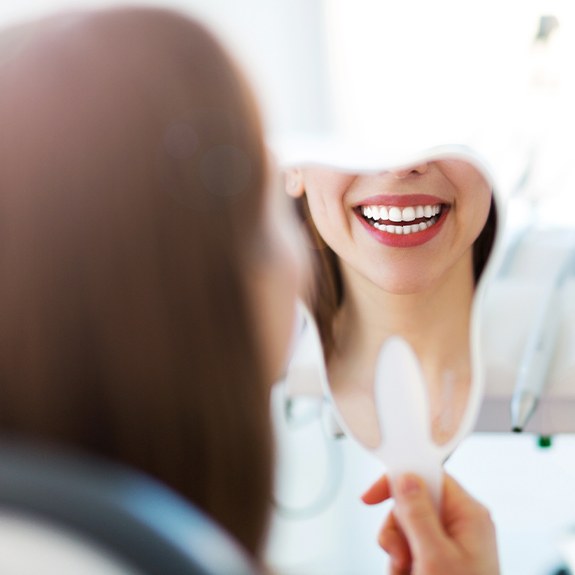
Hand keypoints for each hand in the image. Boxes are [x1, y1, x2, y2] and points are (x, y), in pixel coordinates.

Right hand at [362, 472, 499, 574]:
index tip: (372, 496)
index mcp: (468, 514)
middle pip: (412, 503)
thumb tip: (405, 478)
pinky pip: (409, 547)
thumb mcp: (435, 557)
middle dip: (397, 530)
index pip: (429, 476)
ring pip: (406, 527)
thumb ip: (418, 514)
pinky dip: (401, 563)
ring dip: (397, 551)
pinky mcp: (440, 559)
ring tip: (407, 572)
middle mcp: (460, 524)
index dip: (399, 480)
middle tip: (400, 554)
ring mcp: (451, 542)